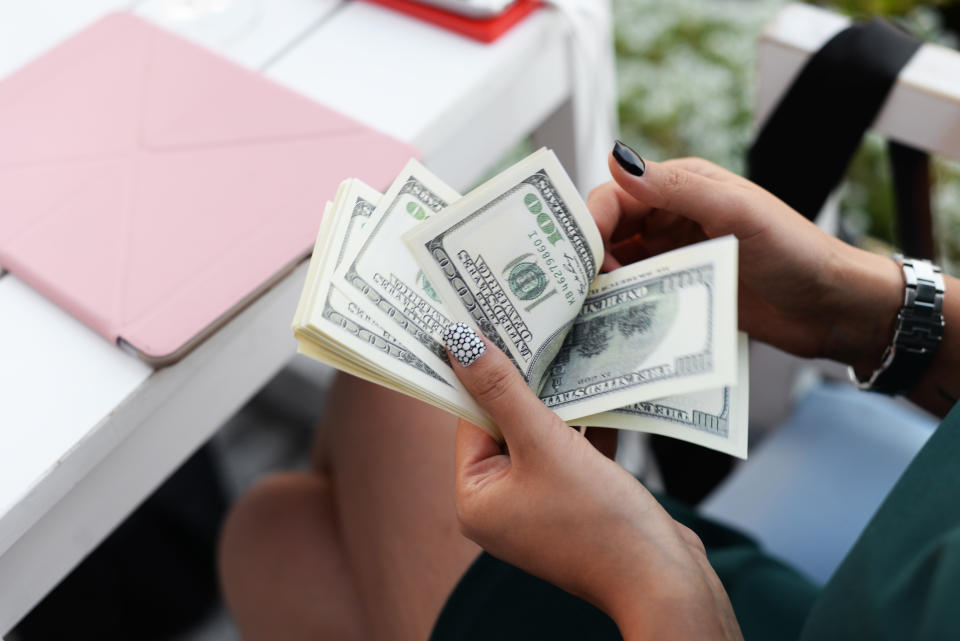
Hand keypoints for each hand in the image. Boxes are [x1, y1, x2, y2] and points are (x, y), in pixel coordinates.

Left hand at [447, 329, 742, 640]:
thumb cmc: (597, 519)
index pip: (471, 420)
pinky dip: (585, 427)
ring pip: (544, 437)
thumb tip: (459, 341)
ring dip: (560, 402)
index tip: (495, 324)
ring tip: (571, 348)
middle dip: (527, 384)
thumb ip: (503, 391)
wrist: (665, 581)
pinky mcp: (577, 505)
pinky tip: (601, 388)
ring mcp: (540, 508)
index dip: (485, 373)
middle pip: (506, 426)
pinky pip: (572, 454)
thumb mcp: (544, 444)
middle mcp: (501, 506)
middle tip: (537, 328)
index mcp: (476, 499)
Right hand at [588, 145, 902, 373]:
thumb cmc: (794, 250)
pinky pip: (636, 294)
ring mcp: (673, 257)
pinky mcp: (679, 292)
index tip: (579, 252)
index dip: (590, 219)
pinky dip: (619, 304)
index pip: (616, 194)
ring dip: (601, 282)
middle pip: (609, 231)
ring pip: (617, 265)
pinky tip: (609, 319)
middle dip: (588, 254)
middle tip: (577, 286)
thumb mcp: (735, 212)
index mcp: (681, 186)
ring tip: (590, 307)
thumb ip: (676, 187)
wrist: (829, 307)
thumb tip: (617, 159)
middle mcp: (670, 219)